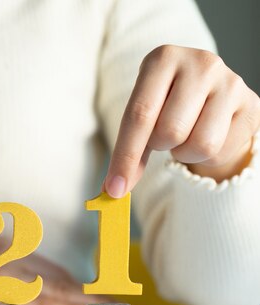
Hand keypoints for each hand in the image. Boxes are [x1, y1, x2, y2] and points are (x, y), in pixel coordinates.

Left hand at [105, 45, 259, 197]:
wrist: (210, 96)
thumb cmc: (166, 105)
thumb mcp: (143, 113)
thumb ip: (129, 148)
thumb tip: (114, 190)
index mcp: (163, 58)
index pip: (139, 114)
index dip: (125, 157)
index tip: (115, 189)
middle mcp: (200, 63)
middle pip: (169, 132)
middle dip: (160, 145)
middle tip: (164, 135)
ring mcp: (231, 83)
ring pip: (200, 145)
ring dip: (185, 153)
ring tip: (186, 135)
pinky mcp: (252, 105)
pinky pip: (221, 152)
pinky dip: (207, 157)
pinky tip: (207, 136)